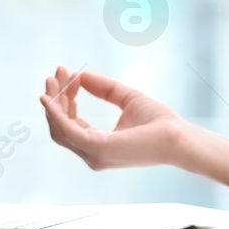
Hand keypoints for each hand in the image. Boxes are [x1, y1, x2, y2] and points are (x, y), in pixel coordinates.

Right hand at [39, 66, 183, 169]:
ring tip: (53, 78)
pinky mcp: (98, 148)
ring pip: (59, 128)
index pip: (71, 124)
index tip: (67, 75)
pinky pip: (67, 130)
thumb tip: (81, 76)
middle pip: (60, 126)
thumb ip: (105, 89)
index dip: (65, 100)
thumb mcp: (127, 98)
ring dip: (53, 102)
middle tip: (55, 73)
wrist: (178, 136)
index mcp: (98, 145)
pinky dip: (56, 113)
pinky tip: (51, 97)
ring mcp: (93, 154)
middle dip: (55, 98)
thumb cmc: (159, 123)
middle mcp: (92, 154)